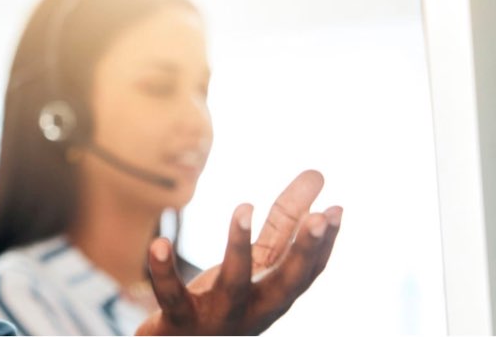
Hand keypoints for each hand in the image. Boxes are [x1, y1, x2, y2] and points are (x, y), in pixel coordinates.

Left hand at [136, 171, 341, 334]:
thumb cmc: (225, 301)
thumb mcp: (257, 263)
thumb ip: (284, 222)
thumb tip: (317, 174)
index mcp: (273, 295)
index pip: (307, 271)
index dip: (324, 243)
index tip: (337, 210)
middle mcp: (252, 310)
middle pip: (285, 283)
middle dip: (305, 251)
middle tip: (320, 217)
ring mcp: (217, 318)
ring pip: (233, 284)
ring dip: (239, 246)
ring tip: (244, 206)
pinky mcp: (178, 323)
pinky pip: (171, 296)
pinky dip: (163, 271)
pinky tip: (159, 242)